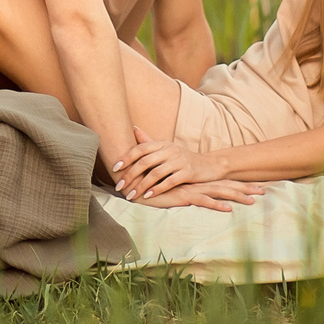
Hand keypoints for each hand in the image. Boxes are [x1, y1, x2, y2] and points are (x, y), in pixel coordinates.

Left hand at [117, 132, 233, 200]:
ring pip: (156, 173)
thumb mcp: (166, 148)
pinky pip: (169, 182)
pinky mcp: (188, 172)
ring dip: (141, 185)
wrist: (210, 165)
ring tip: (131, 195)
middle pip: (145, 161)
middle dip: (130, 174)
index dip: (126, 157)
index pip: (141, 148)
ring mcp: (179, 161)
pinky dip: (157, 189)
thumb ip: (149, 141)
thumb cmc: (183, 158)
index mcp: (163, 143)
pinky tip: (148, 196)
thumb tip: (132, 128)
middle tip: (119, 185)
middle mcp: (170, 150)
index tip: (114, 168)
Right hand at [128, 179, 265, 210]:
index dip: (239, 183)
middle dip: (246, 188)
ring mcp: (191, 189)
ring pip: (219, 192)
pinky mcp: (183, 196)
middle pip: (226, 185)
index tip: (255, 186)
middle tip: (264, 191)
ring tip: (253, 201)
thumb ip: (182, 186)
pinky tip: (228, 209)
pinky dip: (216, 205)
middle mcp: (197, 184)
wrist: (136, 181)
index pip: (222, 182)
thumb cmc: (152, 185)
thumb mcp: (172, 188)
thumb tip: (189, 190)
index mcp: (197, 181)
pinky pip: (203, 201)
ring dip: (237, 197)